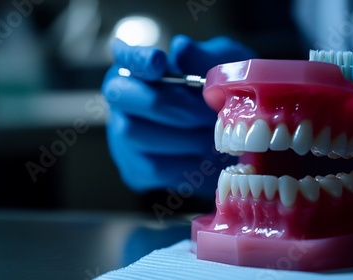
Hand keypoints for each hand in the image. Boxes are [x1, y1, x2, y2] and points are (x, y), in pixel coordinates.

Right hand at [101, 35, 254, 196]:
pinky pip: (153, 167)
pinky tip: (206, 157)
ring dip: (180, 135)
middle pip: (120, 94)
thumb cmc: (219, 93)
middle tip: (205, 113)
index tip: (160, 61)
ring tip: (212, 136)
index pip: (125, 55)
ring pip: (134, 133)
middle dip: (166, 103)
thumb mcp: (222, 67)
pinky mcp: (135, 169)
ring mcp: (122, 136)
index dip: (137, 58)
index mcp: (139, 66)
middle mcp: (122, 99)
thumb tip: (181, 49)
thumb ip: (204, 57)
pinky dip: (185, 163)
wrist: (232, 136)